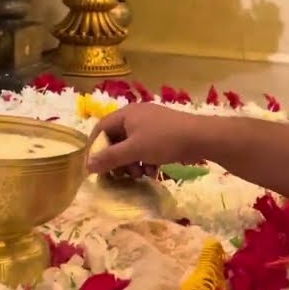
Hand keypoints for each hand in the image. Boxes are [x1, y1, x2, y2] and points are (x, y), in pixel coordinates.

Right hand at [87, 103, 206, 177]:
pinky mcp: (163, 134)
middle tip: (121, 175)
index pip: (100, 128)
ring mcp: (151, 124)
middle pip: (116, 139)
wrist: (201, 137)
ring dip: (132, 163)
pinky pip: (146, 147)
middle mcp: (136, 116)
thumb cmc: (164, 140)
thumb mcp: (134, 150)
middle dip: (117, 159)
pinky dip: (145, 160)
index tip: (94, 167)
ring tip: (140, 175)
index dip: (95, 147)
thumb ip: (110, 157)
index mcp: (126, 114)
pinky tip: (152, 172)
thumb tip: (88, 165)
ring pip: (132, 146)